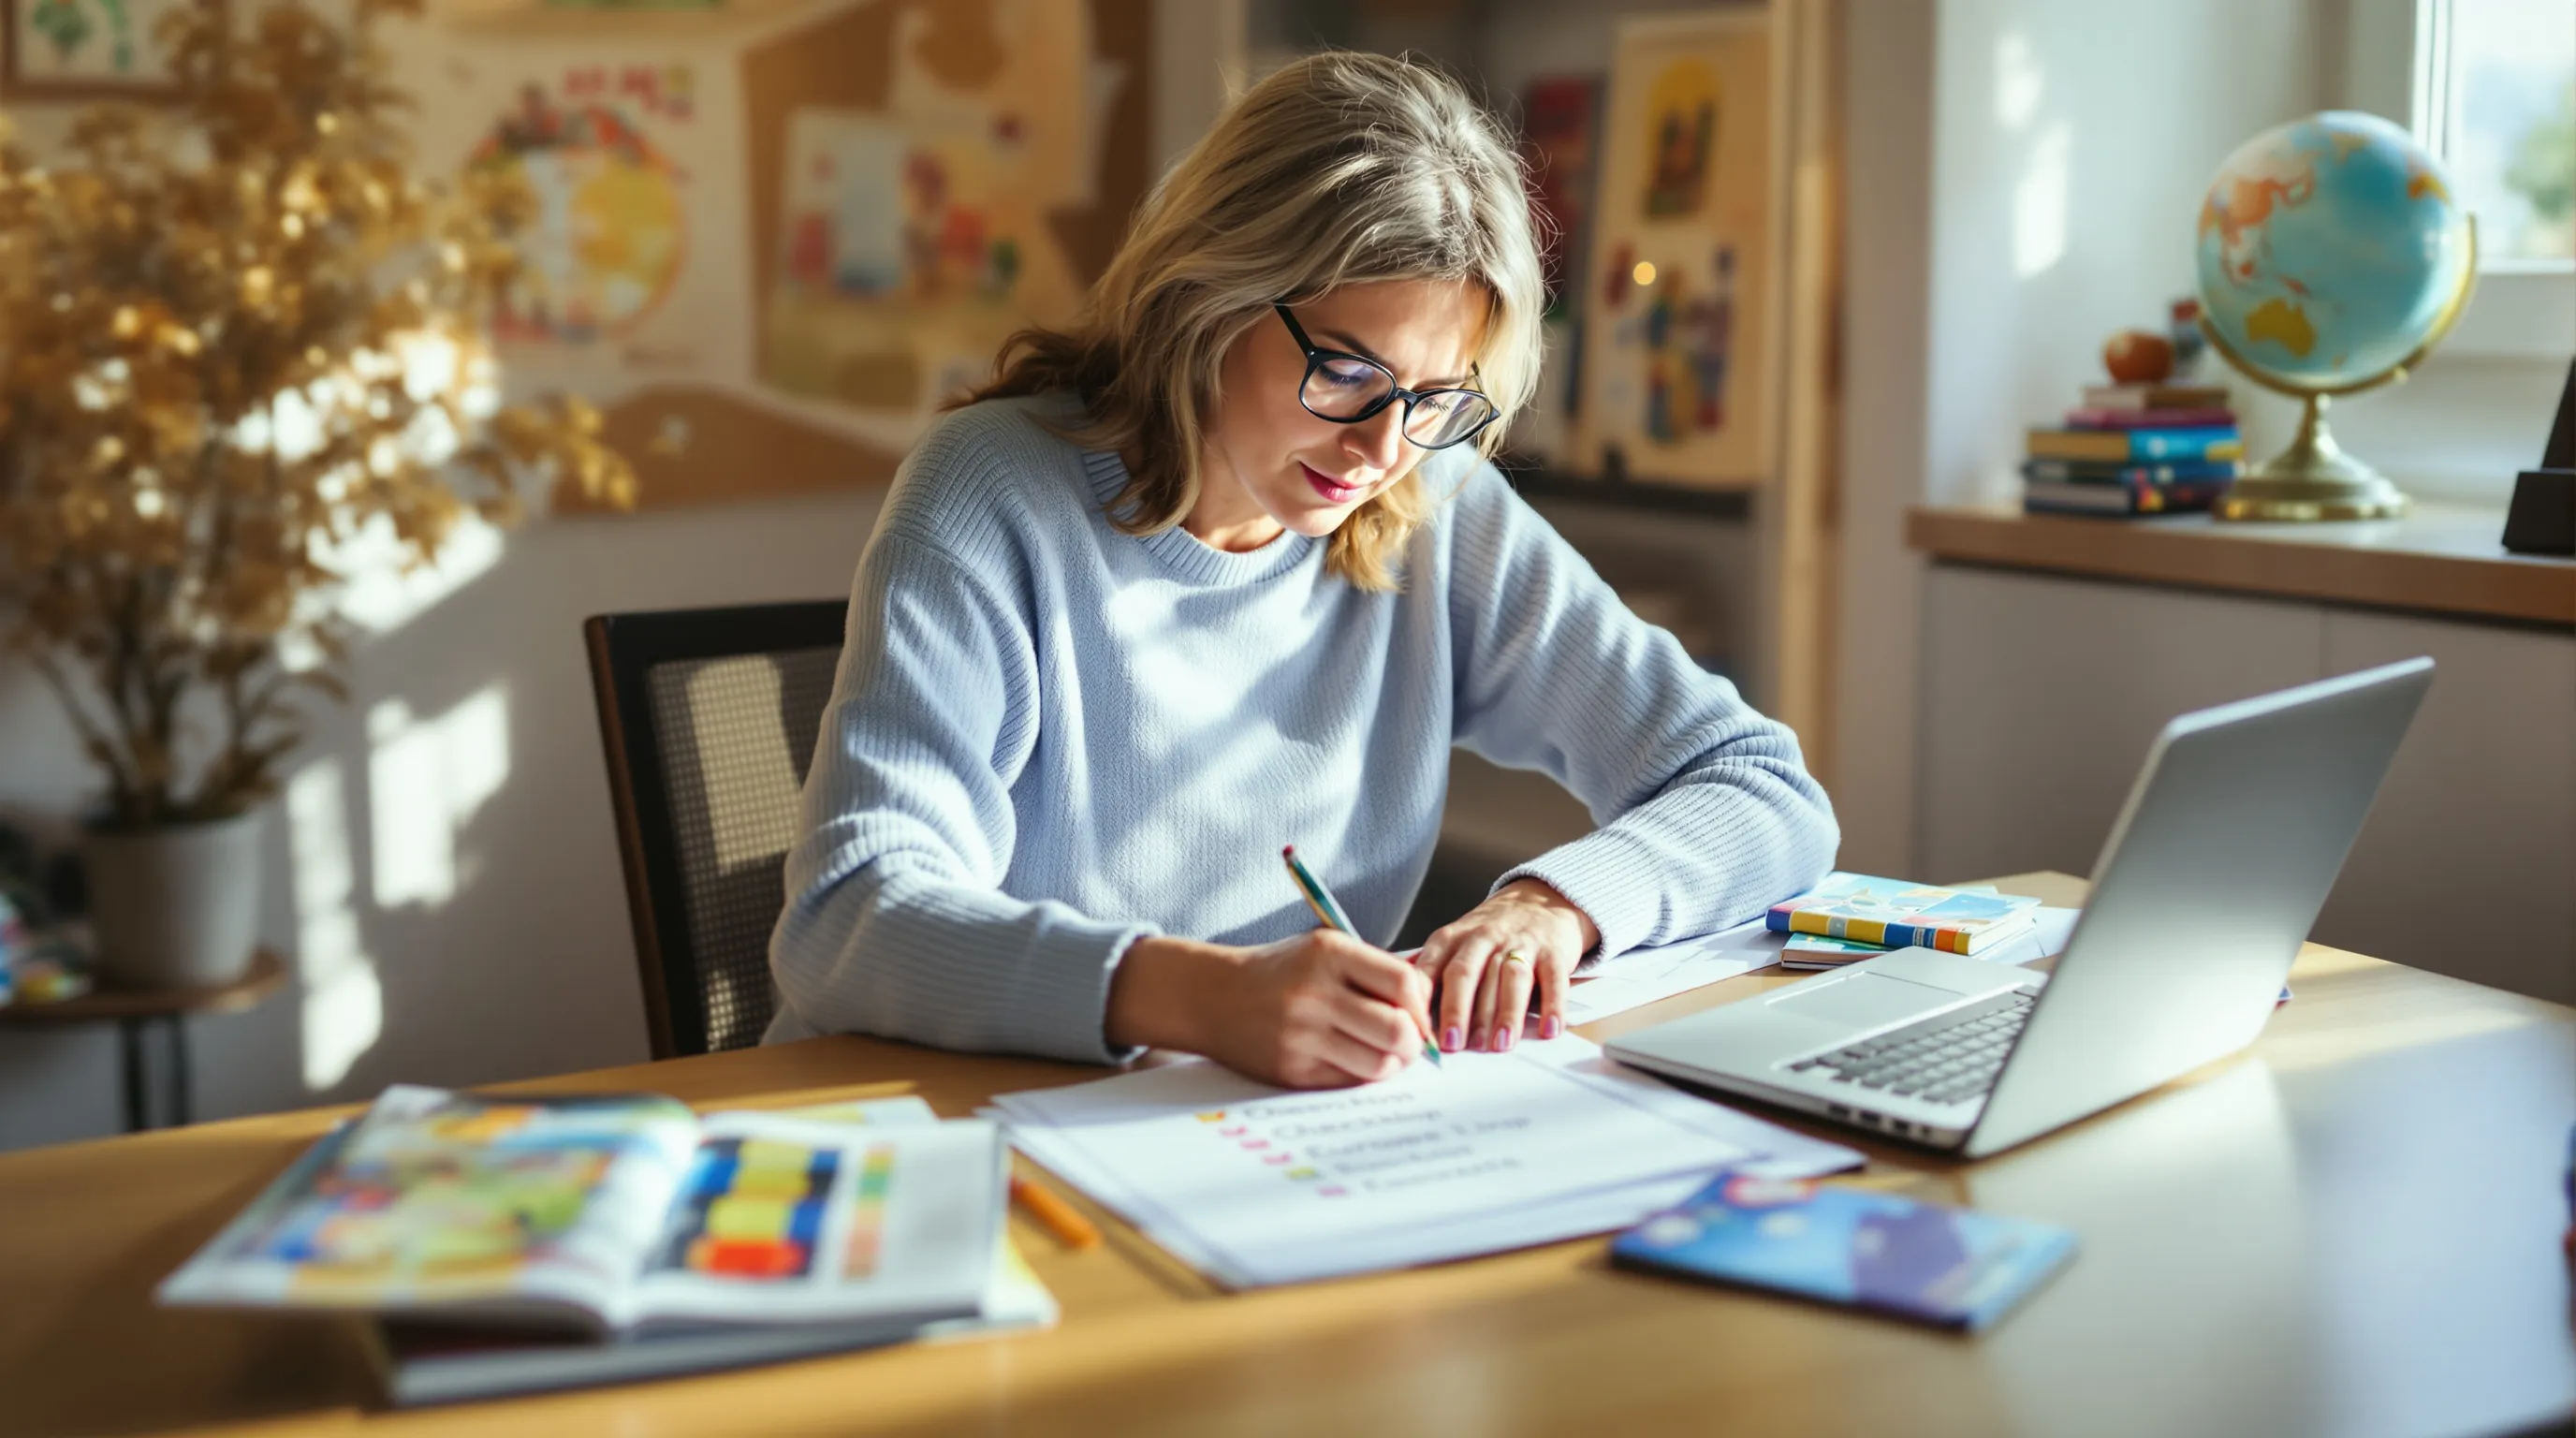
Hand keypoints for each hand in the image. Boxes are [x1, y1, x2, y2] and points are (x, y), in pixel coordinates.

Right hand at [1107, 930, 1435, 1088]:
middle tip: (1409, 1044)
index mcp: (1328, 953)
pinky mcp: (1291, 1069)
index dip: (1423, 1006)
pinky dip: (1359, 1074)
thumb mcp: (1323, 950)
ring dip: (1391, 1065)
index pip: (1405, 984)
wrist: (1211, 997)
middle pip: (1398, 1030)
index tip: (1419, 1016)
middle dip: (1414, 1043)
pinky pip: (1348, 1081)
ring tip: (1382, 1054)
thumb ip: (1374, 972)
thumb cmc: (1281, 973)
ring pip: (1378, 1064)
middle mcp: (1314, 992)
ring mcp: (1300, 1034)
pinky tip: (1350, 1060)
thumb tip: (1429, 1010)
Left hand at [1415, 879, 1600, 1052]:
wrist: (1540, 901)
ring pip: (1510, 978)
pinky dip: (1554, 1005)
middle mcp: (1484, 938)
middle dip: (1458, 1010)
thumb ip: (1428, 971)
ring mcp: (1521, 943)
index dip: (1422, 1000)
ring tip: (1499, 1045)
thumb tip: (1395, 1005)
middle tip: (1455, 1045)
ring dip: (1505, 1013)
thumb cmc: (1490, 934)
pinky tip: (1549, 1030)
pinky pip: (1554, 979)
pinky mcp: (1554, 952)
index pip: (1431, 968)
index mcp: (1452, 939)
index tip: (1416, 1031)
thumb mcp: (1453, 942)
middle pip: (1467, 973)